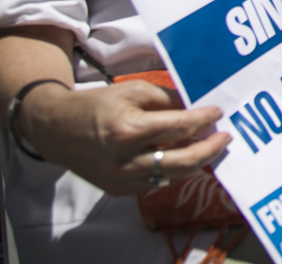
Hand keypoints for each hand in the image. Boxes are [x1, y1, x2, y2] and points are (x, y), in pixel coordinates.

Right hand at [18, 80, 228, 195]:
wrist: (56, 130)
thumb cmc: (97, 105)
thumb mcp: (133, 91)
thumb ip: (168, 100)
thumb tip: (198, 107)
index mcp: (127, 130)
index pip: (179, 128)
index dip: (203, 119)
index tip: (218, 112)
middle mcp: (124, 160)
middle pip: (181, 162)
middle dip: (209, 150)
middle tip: (225, 137)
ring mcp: (121, 180)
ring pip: (172, 176)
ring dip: (195, 162)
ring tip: (209, 146)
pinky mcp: (118, 190)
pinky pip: (155, 182)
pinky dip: (173, 170)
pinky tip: (184, 156)